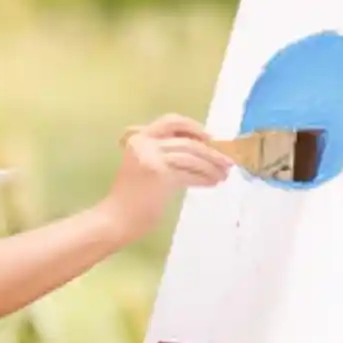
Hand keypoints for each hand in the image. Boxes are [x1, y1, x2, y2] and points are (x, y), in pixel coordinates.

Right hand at [102, 114, 231, 243]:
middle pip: (187, 141)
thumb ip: (163, 154)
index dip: (193, 127)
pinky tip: (213, 183)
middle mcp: (144, 143)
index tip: (210, 138)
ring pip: (192, 156)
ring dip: (212, 166)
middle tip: (227, 161)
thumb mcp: (143, 166)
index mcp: (139, 138)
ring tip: (223, 175)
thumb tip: (199, 152)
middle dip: (211, 151)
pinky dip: (205, 178)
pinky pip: (190, 173)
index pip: (170, 121)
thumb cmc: (130, 198)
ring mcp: (152, 158)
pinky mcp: (160, 175)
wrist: (115, 220)